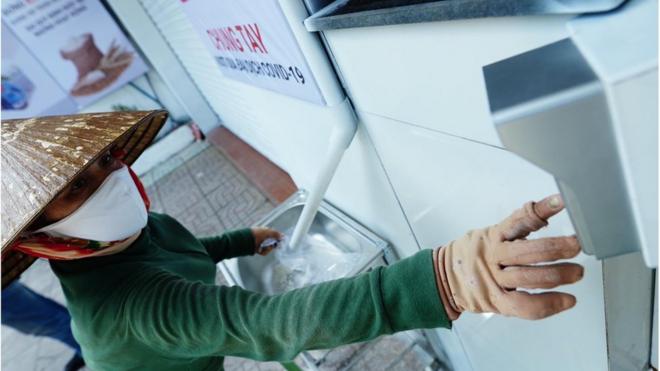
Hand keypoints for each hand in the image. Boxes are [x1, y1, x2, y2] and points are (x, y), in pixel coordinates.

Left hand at [251, 227, 283, 255]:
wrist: (247, 240)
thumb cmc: (257, 233)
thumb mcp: (268, 232)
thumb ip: (276, 233)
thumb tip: (282, 236)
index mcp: (264, 232)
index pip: (273, 235)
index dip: (277, 238)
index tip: (281, 240)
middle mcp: (262, 238)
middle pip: (272, 243)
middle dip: (274, 244)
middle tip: (277, 245)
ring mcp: (260, 245)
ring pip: (268, 248)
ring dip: (268, 248)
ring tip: (266, 247)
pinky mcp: (258, 250)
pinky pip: (264, 252)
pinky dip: (264, 251)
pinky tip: (261, 249)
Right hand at [434, 195, 582, 319]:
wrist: (443, 278)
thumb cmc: (473, 254)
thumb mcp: (490, 234)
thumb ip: (516, 227)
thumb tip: (546, 212)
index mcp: (494, 236)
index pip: (519, 220)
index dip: (542, 209)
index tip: (561, 201)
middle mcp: (494, 256)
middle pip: (528, 252)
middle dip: (557, 248)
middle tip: (576, 245)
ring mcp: (495, 280)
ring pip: (530, 278)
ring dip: (559, 276)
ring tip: (577, 272)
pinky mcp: (496, 302)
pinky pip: (525, 305)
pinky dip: (549, 304)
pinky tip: (567, 300)